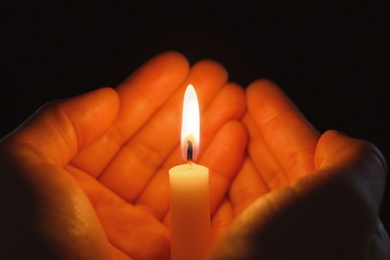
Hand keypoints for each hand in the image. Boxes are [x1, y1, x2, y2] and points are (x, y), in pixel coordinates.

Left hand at [0, 51, 246, 258]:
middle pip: (156, 145)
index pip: (118, 128)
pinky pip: (199, 202)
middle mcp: (108, 204)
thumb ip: (59, 123)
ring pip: (181, 169)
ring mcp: (139, 229)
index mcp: (72, 183)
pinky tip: (235, 136)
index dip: (147, 94)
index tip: (176, 67)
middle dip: (185, 108)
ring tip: (231, 98)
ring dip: (208, 131)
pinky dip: (220, 168)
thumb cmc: (30, 239)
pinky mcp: (168, 250)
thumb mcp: (22, 166)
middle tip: (212, 76)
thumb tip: (106, 97)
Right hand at [208, 80, 389, 258]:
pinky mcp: (223, 253)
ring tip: (215, 125)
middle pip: (272, 168)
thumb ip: (354, 166)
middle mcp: (296, 233)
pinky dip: (206, 183)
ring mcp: (258, 245)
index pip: (308, 156)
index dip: (283, 120)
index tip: (259, 91)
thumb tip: (338, 140)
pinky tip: (196, 168)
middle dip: (253, 131)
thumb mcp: (345, 207)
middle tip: (234, 102)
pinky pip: (214, 209)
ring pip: (242, 186)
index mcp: (334, 222)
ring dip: (227, 152)